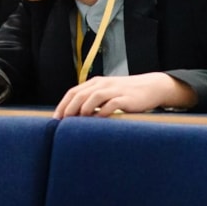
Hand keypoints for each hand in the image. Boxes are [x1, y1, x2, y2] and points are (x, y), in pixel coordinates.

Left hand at [53, 72, 194, 117]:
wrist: (151, 87)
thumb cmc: (126, 93)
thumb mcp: (107, 93)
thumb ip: (93, 101)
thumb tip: (75, 117)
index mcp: (96, 82)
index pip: (73, 92)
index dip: (63, 105)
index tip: (55, 119)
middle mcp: (102, 84)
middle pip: (80, 95)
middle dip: (68, 109)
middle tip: (62, 123)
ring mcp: (114, 90)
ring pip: (93, 97)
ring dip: (83, 110)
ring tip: (76, 121)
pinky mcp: (125, 98)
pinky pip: (111, 104)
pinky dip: (102, 112)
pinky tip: (97, 121)